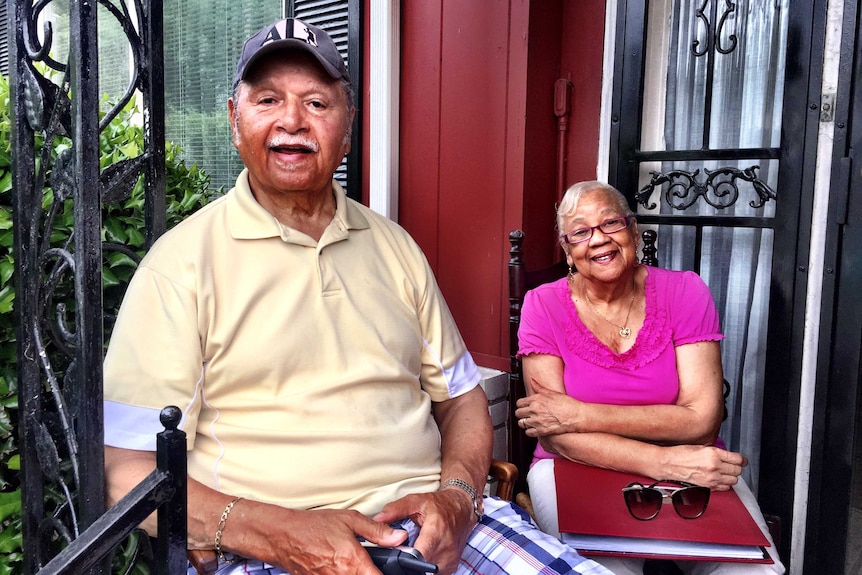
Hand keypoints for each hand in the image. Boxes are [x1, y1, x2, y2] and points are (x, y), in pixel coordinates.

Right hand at [242, 504, 407, 574]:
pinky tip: (343, 568)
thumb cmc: (314, 526)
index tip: (396, 572)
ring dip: (358, 574)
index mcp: (353, 561)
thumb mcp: (349, 520)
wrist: (283, 536)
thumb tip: (399, 537)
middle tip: (372, 565)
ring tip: (357, 565)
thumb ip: (377, 531)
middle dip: (372, 574)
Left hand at [373, 489, 475, 574]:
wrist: (462, 509)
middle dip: (409, 562)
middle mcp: (446, 547)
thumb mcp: (416, 501)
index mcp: (437, 530)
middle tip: (402, 552)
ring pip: (427, 572)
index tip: (396, 554)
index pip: (420, 555)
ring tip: (413, 552)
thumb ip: (395, 510)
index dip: (405, 558)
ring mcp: (450, 559)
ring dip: (418, 566)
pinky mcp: (452, 566)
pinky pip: (435, 573)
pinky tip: (423, 556)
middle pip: (421, 566)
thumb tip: (377, 519)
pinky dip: (427, 567)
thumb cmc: (439, 504)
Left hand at [515, 381, 579, 436]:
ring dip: (524, 423)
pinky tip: (534, 428)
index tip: (524, 406)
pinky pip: (528, 432)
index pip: (519, 403)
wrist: (576, 416)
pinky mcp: (542, 431)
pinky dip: (530, 431)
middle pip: (518, 413)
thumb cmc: (567, 404)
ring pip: (521, 423)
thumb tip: (532, 380)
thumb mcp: (552, 393)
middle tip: (526, 414)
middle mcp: (535, 410)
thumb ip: (539, 387)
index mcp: (536, 399)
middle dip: (521, 414)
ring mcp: (537, 421)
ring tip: (530, 422)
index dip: (521, 405)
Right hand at [659, 445, 747, 489]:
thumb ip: (716, 452)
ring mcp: (712, 477)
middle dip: (737, 468)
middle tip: (733, 466)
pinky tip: (720, 479)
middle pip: (737, 470)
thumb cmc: (680, 453)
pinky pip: (725, 488)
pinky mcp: (708, 486)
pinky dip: (725, 484)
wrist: (668, 463)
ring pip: (734, 480)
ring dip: (732, 476)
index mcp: (713, 453)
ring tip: (726, 473)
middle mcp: (714, 466)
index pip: (737, 459)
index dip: (742, 460)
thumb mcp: (701, 447)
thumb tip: (728, 457)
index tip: (742, 461)